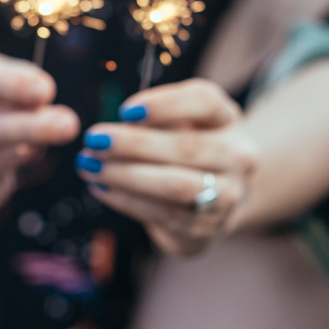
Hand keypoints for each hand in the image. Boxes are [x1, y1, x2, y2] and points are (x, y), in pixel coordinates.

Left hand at [75, 79, 257, 255]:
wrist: (220, 198)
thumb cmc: (188, 149)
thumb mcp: (179, 124)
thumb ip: (153, 121)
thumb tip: (113, 129)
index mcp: (227, 118)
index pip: (204, 102)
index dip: (164, 104)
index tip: (125, 110)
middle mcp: (238, 156)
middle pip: (187, 147)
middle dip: (134, 144)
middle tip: (94, 140)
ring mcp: (228, 194)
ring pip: (175, 185)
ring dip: (126, 176)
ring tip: (90, 167)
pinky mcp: (209, 226)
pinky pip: (163, 213)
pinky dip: (127, 200)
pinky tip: (101, 187)